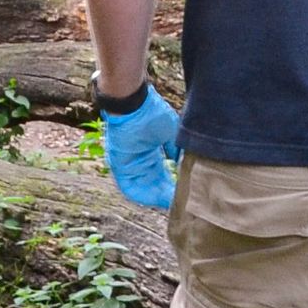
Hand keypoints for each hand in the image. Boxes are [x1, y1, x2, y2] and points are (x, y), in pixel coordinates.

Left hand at [100, 83, 181, 207]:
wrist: (134, 104)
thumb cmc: (153, 114)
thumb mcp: (172, 134)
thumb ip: (178, 151)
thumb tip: (186, 167)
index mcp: (153, 153)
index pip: (165, 176)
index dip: (175, 185)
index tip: (188, 193)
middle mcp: (141, 161)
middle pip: (155, 185)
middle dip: (169, 195)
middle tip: (183, 203)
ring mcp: (130, 165)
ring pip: (144, 188)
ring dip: (158, 198)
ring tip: (173, 203)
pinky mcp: (119, 166)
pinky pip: (130, 187)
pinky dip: (143, 196)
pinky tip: (159, 200)